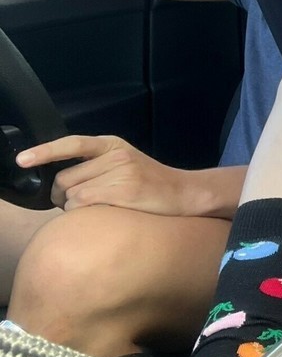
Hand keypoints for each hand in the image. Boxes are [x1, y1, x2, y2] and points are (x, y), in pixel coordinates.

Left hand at [16, 135, 191, 214]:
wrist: (185, 193)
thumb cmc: (151, 182)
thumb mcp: (125, 163)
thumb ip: (96, 164)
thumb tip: (60, 180)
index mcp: (113, 145)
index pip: (72, 144)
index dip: (44, 151)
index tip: (22, 160)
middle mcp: (115, 156)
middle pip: (65, 178)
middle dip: (61, 195)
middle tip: (75, 203)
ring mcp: (120, 174)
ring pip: (71, 195)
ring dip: (74, 207)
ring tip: (96, 208)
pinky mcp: (123, 192)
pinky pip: (84, 205)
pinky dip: (84, 213)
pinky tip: (101, 213)